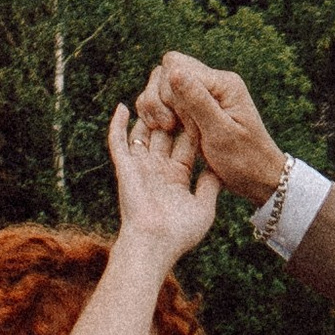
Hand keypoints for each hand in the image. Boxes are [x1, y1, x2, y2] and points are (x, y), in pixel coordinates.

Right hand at [109, 100, 218, 262]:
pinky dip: (117, 124)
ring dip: (148, 110)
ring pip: (142, 129)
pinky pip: (118, 141)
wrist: (154, 246)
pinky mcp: (125, 168)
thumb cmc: (179, 234)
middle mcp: (157, 168)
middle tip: (178, 88)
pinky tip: (121, 106)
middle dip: (172, 109)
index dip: (194, 121)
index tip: (202, 104)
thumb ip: (209, 186)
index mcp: (176, 175)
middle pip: (164, 130)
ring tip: (154, 89)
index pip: (186, 139)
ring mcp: (140, 167)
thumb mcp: (204, 209)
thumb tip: (217, 170)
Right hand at [141, 53, 286, 209]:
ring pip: (161, 83)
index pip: (175, 66)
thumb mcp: (220, 133)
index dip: (169, 94)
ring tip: (168, 130)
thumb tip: (173, 72)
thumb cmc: (244, 160)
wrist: (258, 179)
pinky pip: (165, 99)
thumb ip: (197, 101)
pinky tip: (164, 131)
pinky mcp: (195, 107)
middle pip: (165, 71)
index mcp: (223, 83)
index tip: (178, 124)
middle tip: (172, 128)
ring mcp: (203, 93)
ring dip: (156, 107)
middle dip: (160, 100)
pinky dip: (158, 113)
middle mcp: (213, 82)